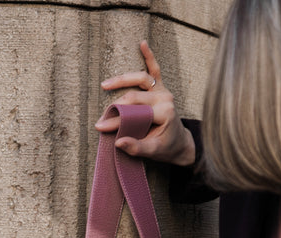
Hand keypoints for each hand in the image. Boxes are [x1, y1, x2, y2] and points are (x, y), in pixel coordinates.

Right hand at [96, 41, 195, 166]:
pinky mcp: (162, 88)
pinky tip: (143, 44)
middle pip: (135, 97)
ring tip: (105, 85)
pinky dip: (149, 56)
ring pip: (141, 79)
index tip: (100, 126)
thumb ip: (137, 148)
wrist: (180, 144)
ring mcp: (163, 91)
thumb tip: (118, 142)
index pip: (135, 113)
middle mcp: (165, 98)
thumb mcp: (153, 151)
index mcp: (165, 113)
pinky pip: (156, 69)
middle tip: (101, 117)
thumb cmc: (166, 147)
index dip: (117, 120)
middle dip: (116, 107)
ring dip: (123, 79)